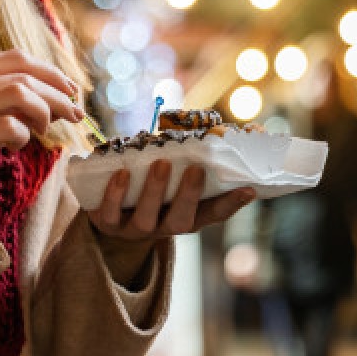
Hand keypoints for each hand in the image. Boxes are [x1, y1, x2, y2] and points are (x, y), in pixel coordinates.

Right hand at [0, 50, 84, 200]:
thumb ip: (9, 99)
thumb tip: (60, 94)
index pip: (15, 57)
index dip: (50, 71)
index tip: (72, 89)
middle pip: (23, 76)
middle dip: (58, 94)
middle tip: (75, 114)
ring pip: (19, 93)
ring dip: (44, 112)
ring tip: (44, 131)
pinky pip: (8, 127)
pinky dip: (23, 136)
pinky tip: (16, 147)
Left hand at [88, 160, 255, 263]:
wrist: (106, 210)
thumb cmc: (149, 181)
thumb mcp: (171, 171)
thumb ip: (190, 155)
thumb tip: (221, 126)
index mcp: (185, 216)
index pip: (213, 214)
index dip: (231, 204)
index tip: (249, 188)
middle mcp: (163, 227)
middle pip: (181, 222)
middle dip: (189, 196)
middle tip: (196, 170)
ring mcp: (134, 229)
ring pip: (146, 220)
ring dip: (154, 191)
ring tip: (161, 164)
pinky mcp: (106, 223)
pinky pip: (109, 214)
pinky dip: (115, 194)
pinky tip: (120, 173)